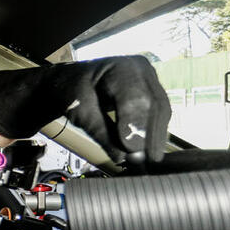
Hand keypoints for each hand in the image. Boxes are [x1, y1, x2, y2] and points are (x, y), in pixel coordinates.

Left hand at [0, 56, 170, 162]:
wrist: (69, 84)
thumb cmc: (71, 94)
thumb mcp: (80, 113)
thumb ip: (102, 133)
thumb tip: (123, 158)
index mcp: (120, 68)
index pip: (134, 99)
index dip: (136, 126)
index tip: (133, 151)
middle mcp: (141, 69)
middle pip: (153, 105)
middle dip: (149, 136)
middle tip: (143, 162)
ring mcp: (150, 79)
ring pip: (160, 111)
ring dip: (156, 138)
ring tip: (149, 162)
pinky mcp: (152, 92)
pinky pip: (158, 114)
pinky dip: (155, 133)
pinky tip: (150, 151)